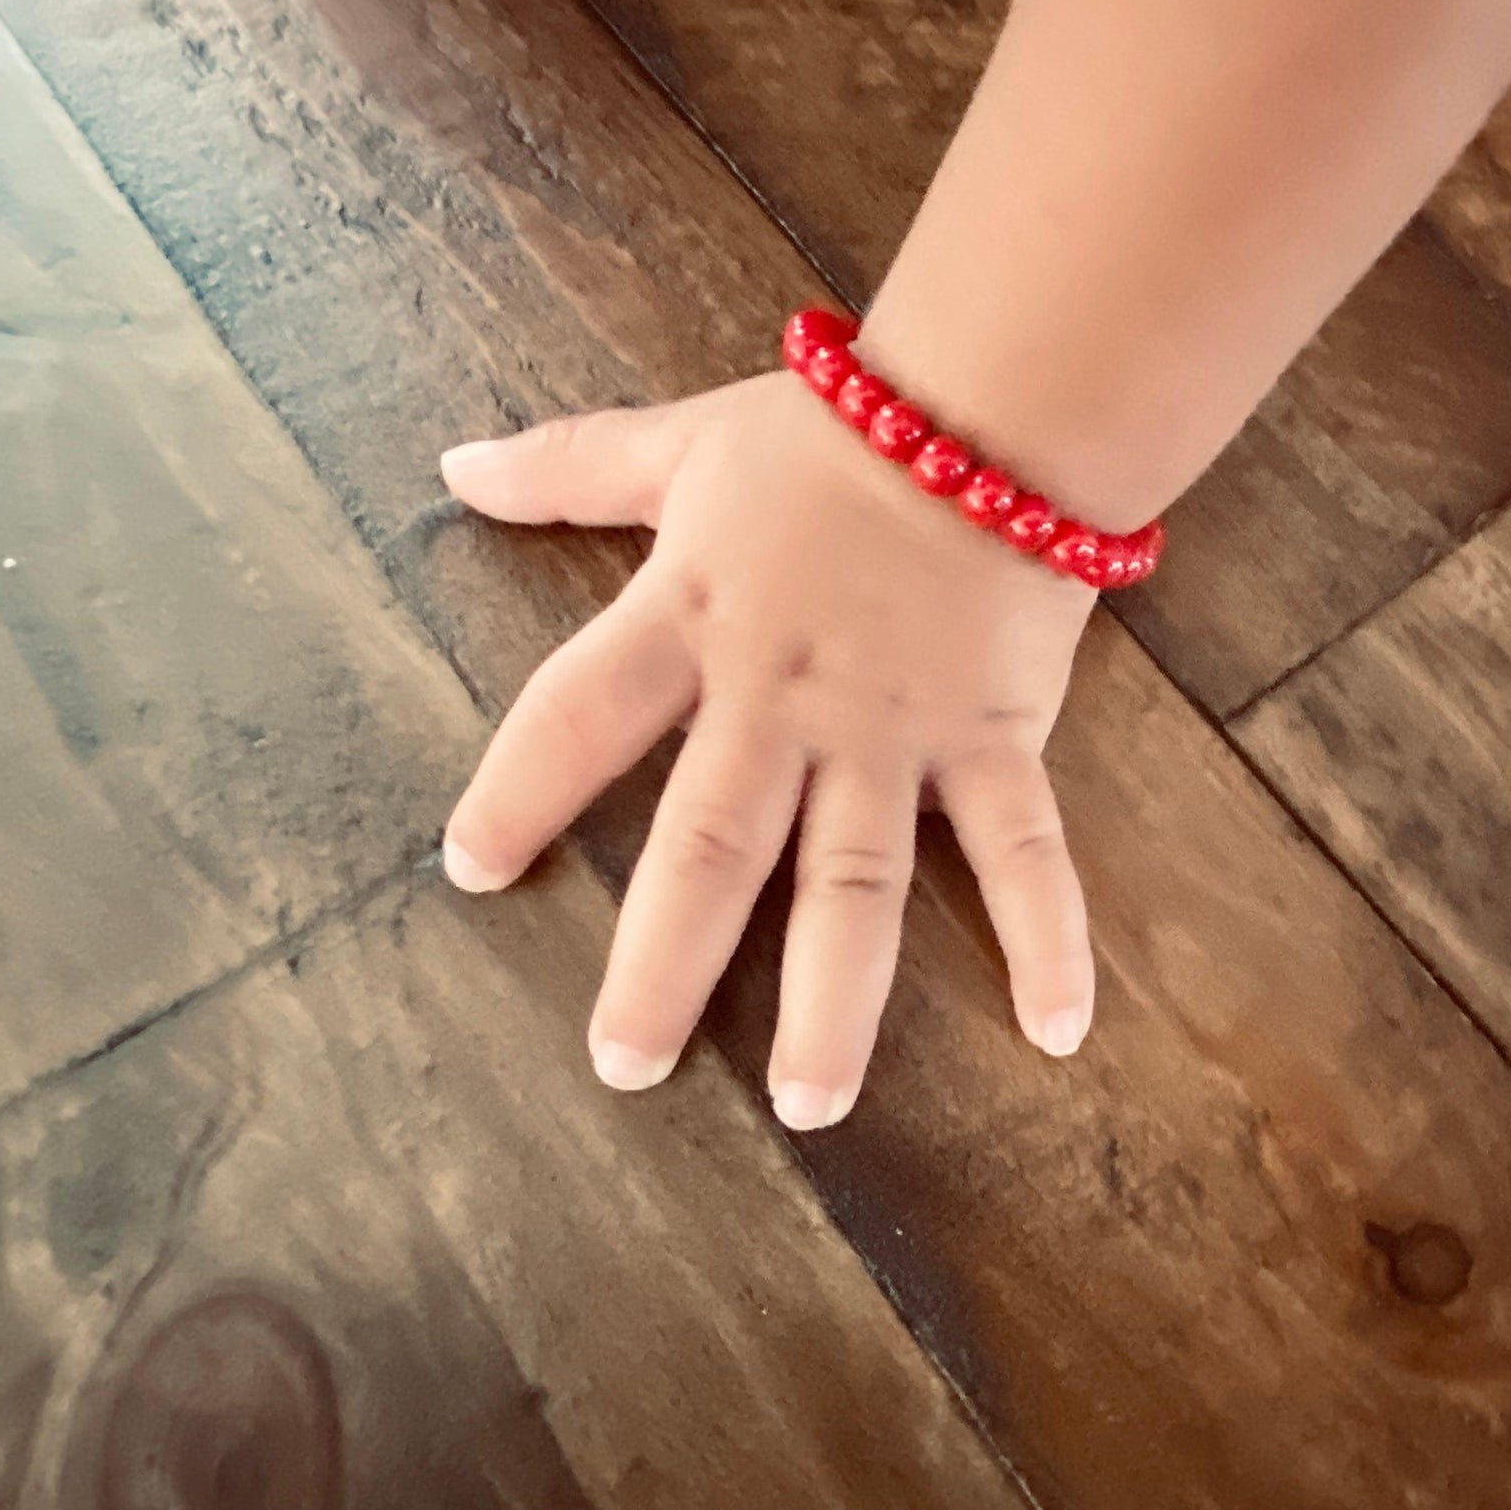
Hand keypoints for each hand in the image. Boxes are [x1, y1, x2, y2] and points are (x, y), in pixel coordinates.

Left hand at [439, 371, 1098, 1128]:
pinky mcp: (993, 738)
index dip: (518, 791)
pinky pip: (1025, 849)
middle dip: (665, 961)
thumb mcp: (683, 445)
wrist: (992, 404)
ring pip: (855, 882)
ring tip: (810, 1105)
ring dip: (834, 999)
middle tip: (626, 1068)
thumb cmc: (830, 430)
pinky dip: (1050, 936)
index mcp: (692, 621)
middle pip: (710, 845)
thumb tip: (453, 469)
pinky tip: (1057, 1030)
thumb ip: (570, 468)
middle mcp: (780, 698)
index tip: (470, 871)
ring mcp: (892, 731)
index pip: (576, 716)